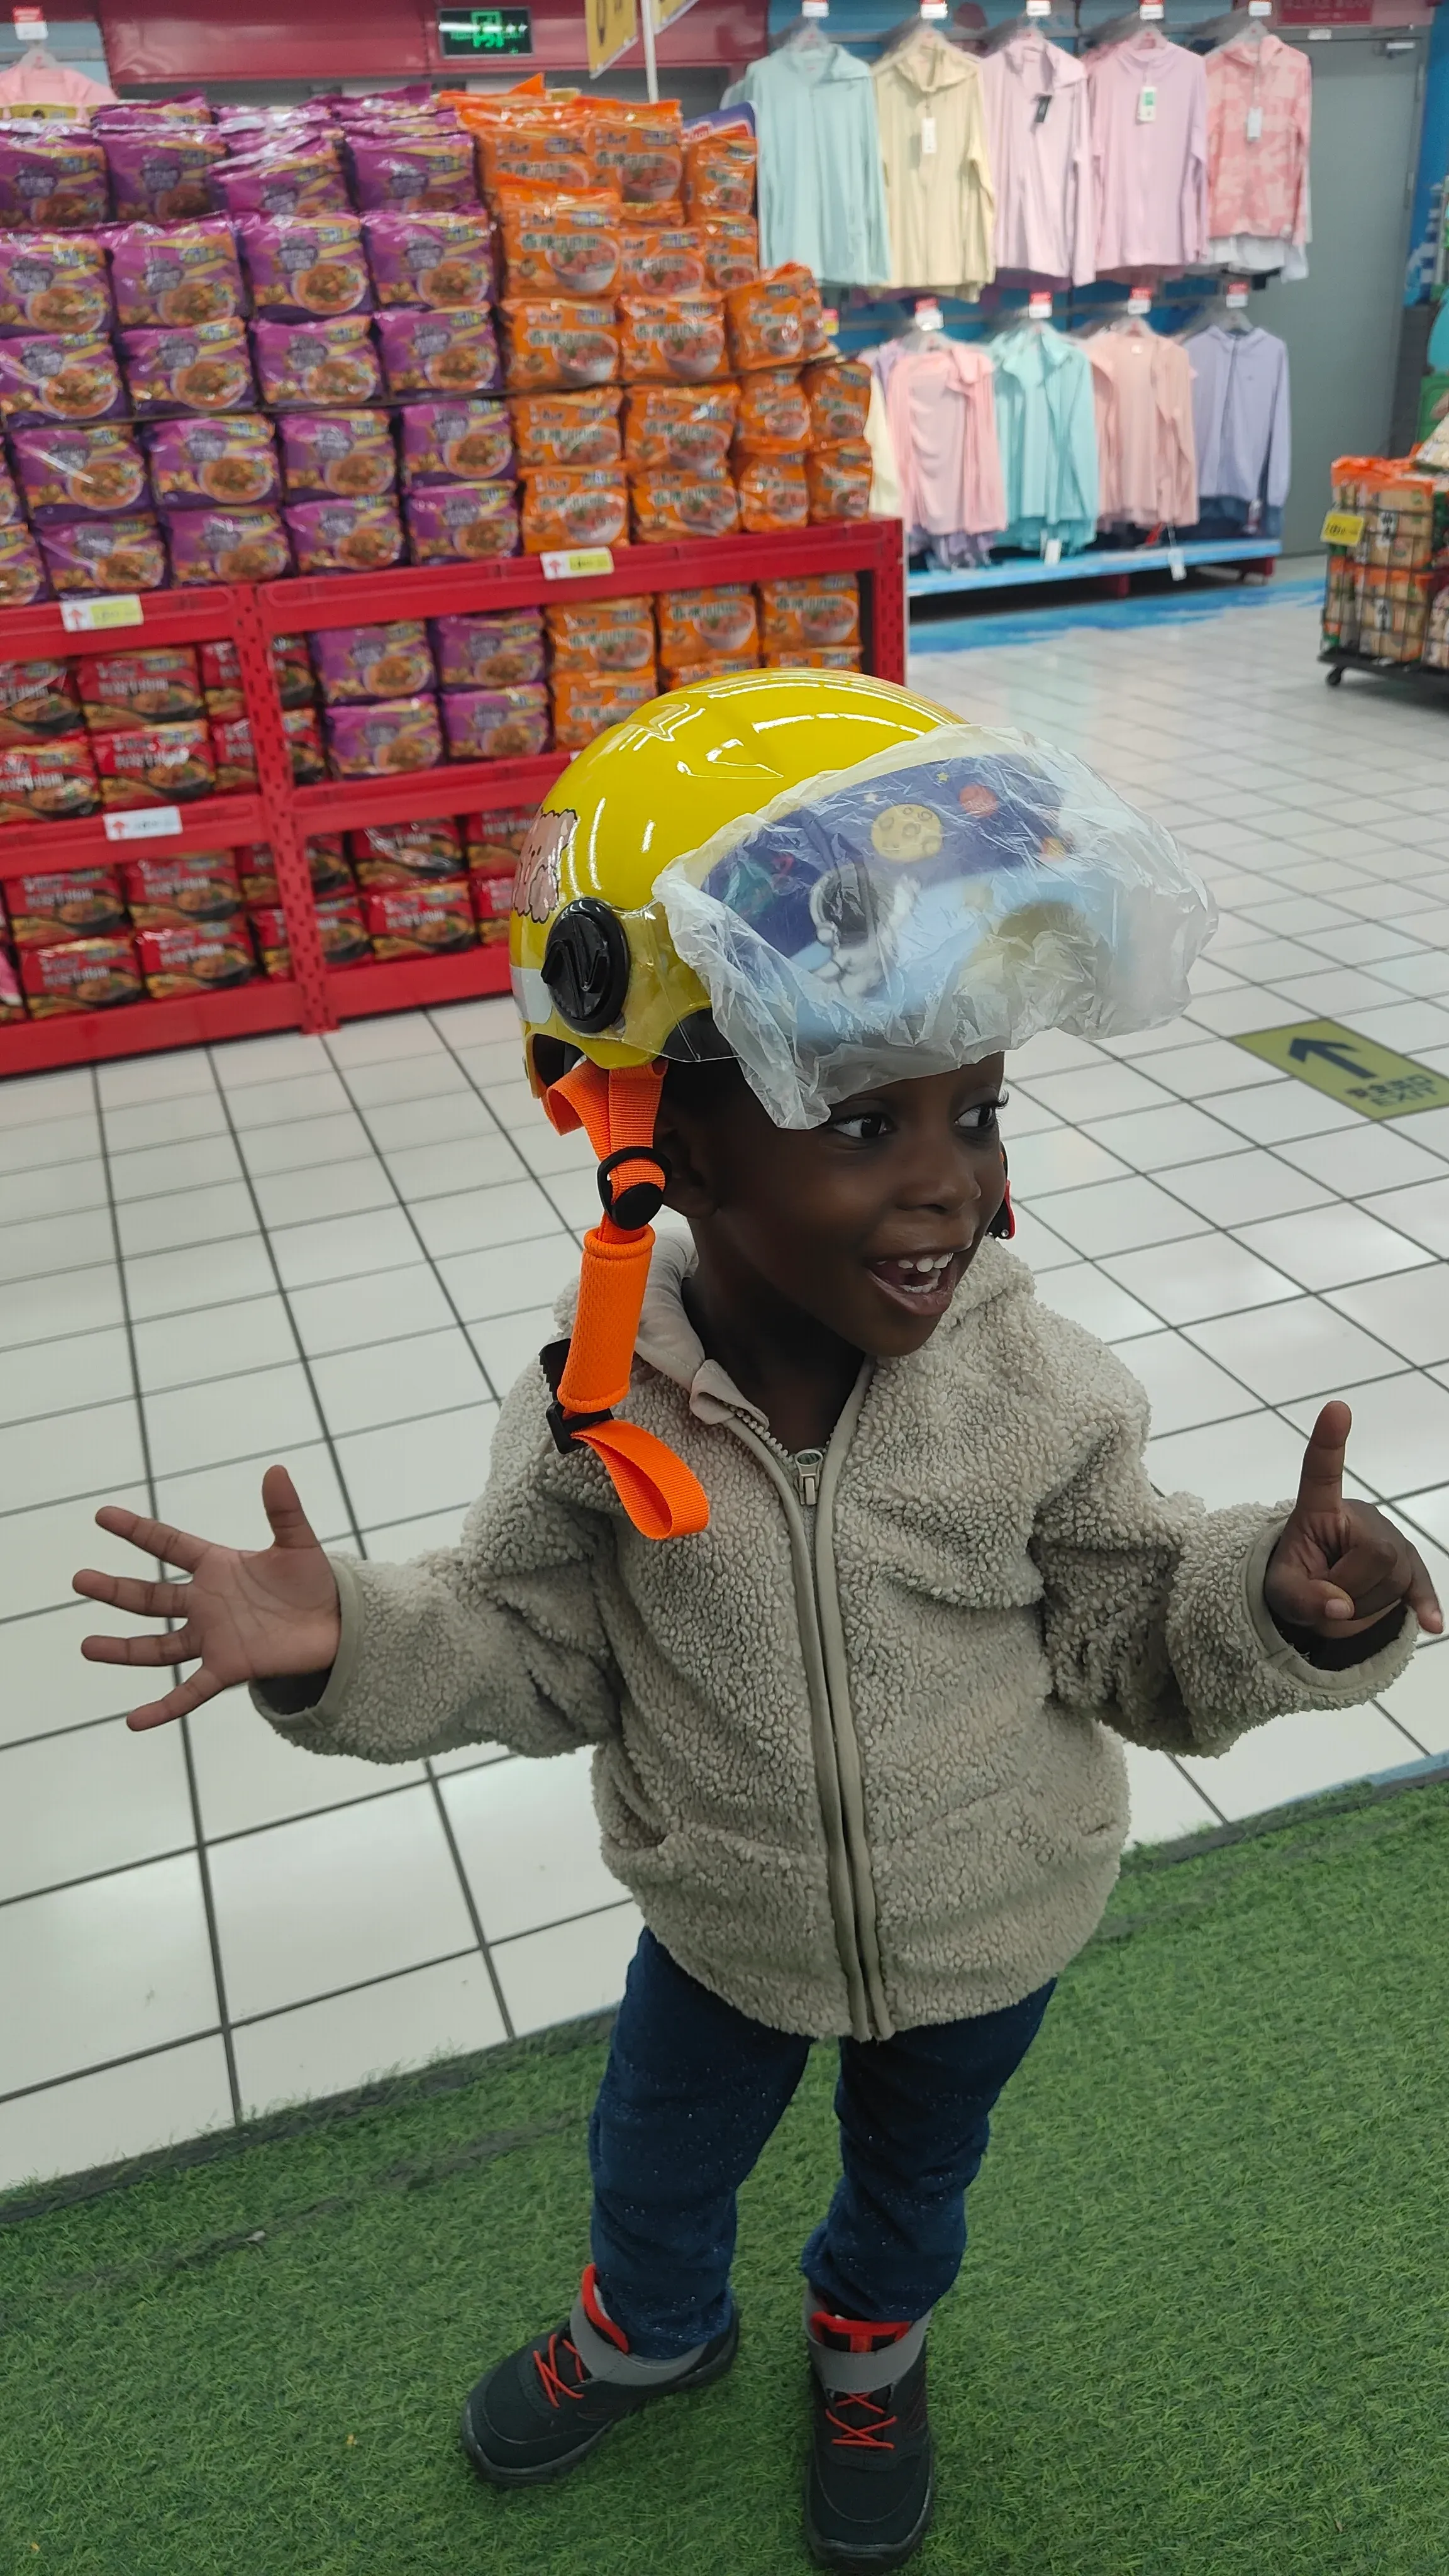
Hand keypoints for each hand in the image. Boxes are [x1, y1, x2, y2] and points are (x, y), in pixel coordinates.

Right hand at [72, 1465, 341, 1732]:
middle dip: (114, 1590)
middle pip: (151, 1597)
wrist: (336, 1625)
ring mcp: (212, 1638)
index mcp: (217, 1567)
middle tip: (78, 1580)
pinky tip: (132, 1721)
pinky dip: (162, 1708)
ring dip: (122, 1648)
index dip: (137, 1531)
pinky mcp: (227, 1669)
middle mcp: (205, 1603)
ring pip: (157, 1646)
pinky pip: (188, 1692)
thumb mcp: (299, 1544)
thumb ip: (284, 1511)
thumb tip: (276, 1469)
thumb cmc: (313, 1582)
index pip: (169, 1545)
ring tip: (86, 1647)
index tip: (102, 1516)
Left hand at [1264, 1401, 1441, 1642]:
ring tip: (1345, 1602)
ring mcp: (1391, 1538)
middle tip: (1328, 1596)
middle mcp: (1361, 1517)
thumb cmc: (1297, 1579)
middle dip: (1351, 1588)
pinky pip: (1420, 1586)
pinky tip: (1432, 1622)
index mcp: (1319, 1510)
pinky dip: (1424, 1603)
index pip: (1321, 1473)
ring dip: (1366, 1607)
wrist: (1319, 1594)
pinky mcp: (1411, 1564)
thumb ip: (1301, 1599)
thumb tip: (1340, 1606)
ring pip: (1396, 1579)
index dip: (1329, 1442)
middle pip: (1376, 1555)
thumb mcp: (1281, 1595)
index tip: (1336, 1407)